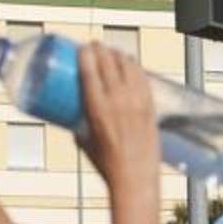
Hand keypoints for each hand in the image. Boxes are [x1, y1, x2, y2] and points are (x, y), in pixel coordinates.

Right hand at [77, 43, 158, 191]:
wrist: (135, 177)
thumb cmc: (107, 164)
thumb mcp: (85, 142)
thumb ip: (78, 126)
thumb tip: (72, 118)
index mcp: (97, 109)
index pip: (90, 71)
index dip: (85, 54)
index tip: (82, 48)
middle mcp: (117, 101)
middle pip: (108, 63)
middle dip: (100, 49)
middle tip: (95, 46)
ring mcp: (136, 102)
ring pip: (128, 66)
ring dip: (118, 55)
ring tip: (112, 52)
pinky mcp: (149, 106)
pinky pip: (142, 78)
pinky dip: (135, 67)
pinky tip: (131, 64)